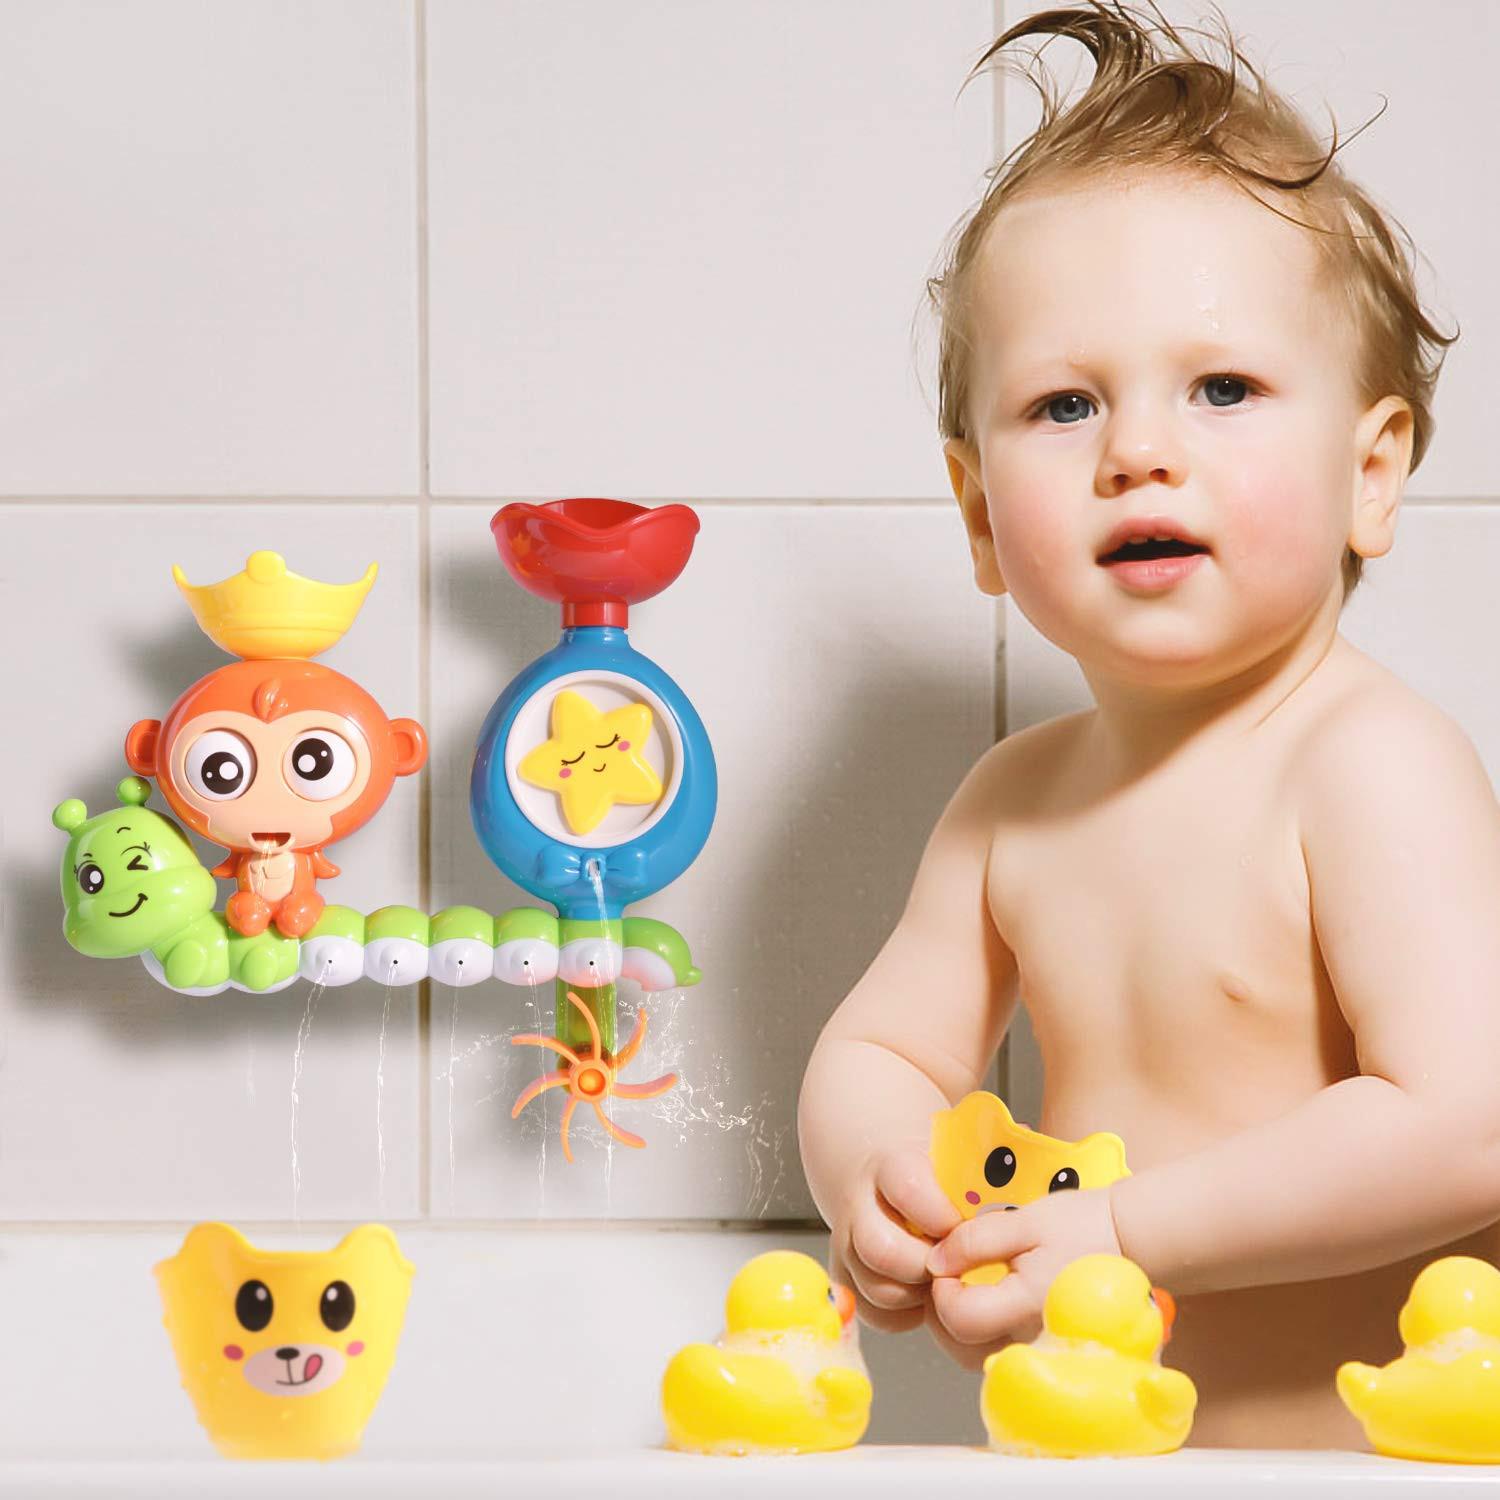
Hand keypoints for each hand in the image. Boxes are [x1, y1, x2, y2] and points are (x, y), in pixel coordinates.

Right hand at [831, 1146, 961, 1333]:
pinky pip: (873, 1313)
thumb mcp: (952, 1161)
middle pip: (882, 1251)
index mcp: (890, 1167)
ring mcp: (847, 1244)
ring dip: (919, 1295)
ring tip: (943, 1280)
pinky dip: (905, 1314)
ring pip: (877, 1289)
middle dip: (928, 1267)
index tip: (965, 1226)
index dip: (942, 1216)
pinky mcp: (845, 1277)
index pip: (909, 1190)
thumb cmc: (932, 1175)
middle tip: (955, 1265)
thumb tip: (1012, 1211)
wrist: (882, 1178)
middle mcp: (860, 1206)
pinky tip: (924, 1295)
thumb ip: (976, 1182)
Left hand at [925, 1185, 1121, 1357]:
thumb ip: (976, 1241)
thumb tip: (935, 1262)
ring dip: (959, 1326)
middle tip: (947, 1276)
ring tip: (963, 1287)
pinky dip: (982, 1333)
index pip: (960, 1319)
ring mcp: (1041, 1351)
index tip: (945, 1262)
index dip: (940, 1290)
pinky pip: (999, 1355)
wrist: (1128, 1239)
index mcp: (1028, 1306)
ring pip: (978, 1359)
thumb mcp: (1025, 1220)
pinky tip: (985, 1302)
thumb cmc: (1082, 1226)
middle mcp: (1035, 1340)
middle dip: (942, 1312)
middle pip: (961, 1349)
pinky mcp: (1045, 1350)